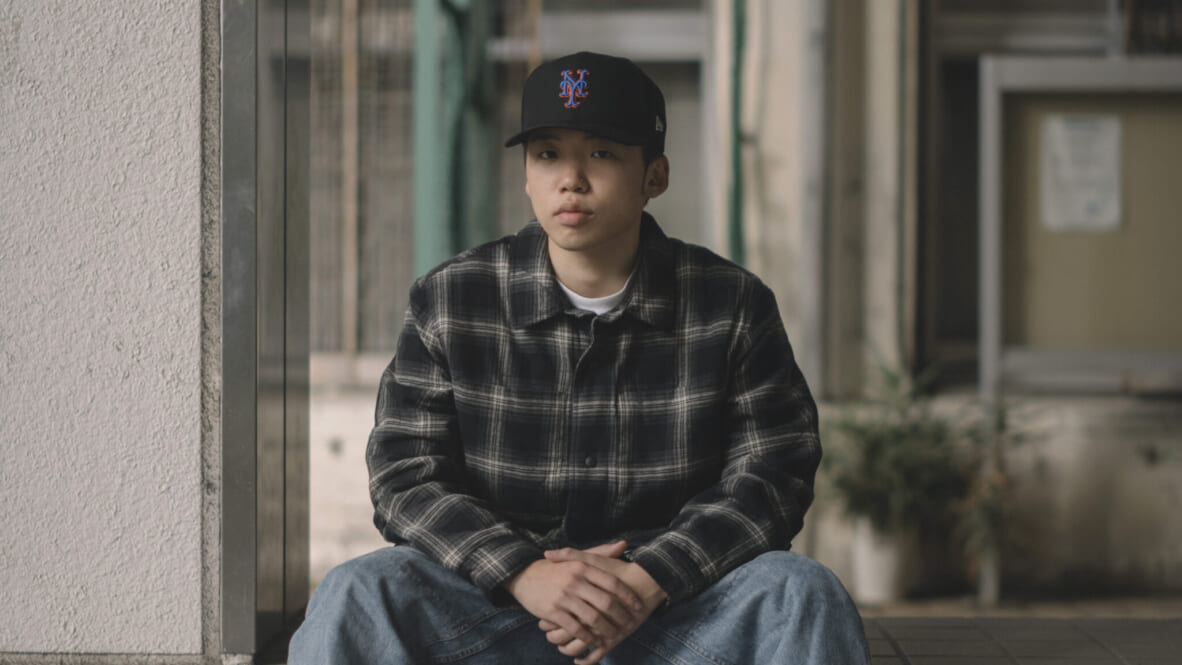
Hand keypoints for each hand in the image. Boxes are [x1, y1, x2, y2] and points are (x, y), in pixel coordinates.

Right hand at [503, 541, 645, 661]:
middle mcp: (574, 580)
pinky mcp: (552, 611)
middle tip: (630, 625)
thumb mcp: (576, 558)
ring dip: (607, 630)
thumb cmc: (554, 569)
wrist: (523, 576)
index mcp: (582, 566)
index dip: (628, 596)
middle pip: (606, 602)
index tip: (638, 607)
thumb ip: (600, 553)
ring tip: (615, 636)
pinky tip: (595, 641)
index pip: (612, 582)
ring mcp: (563, 596)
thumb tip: (624, 545)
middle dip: (621, 616)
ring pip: (593, 617)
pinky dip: (588, 637)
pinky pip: (575, 628)